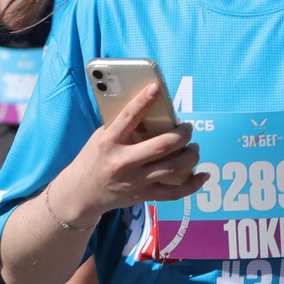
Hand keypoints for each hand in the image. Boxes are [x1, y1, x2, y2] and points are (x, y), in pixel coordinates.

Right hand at [58, 82, 204, 222]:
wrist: (80, 193)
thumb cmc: (94, 158)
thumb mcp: (101, 138)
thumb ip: (122, 125)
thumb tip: (153, 108)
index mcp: (109, 142)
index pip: (128, 117)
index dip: (143, 101)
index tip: (156, 88)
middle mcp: (122, 162)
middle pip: (162, 145)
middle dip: (182, 134)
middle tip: (188, 127)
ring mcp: (134, 181)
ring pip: (173, 167)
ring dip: (191, 155)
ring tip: (193, 147)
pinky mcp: (143, 195)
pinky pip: (174, 192)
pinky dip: (193, 184)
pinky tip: (203, 175)